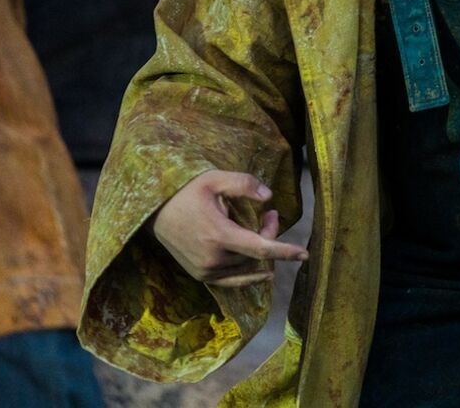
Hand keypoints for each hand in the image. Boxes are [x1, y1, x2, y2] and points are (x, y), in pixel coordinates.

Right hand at [151, 171, 307, 287]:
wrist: (155, 213)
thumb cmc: (187, 192)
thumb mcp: (215, 179)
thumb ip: (244, 184)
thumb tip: (268, 197)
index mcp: (219, 236)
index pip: (261, 249)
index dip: (285, 251)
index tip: (304, 254)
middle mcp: (213, 259)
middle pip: (257, 255)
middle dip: (270, 235)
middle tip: (270, 214)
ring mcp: (206, 271)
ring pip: (247, 267)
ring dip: (259, 250)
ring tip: (258, 226)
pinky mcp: (201, 276)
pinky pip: (233, 281)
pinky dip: (250, 276)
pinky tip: (265, 272)